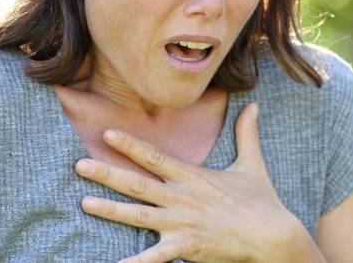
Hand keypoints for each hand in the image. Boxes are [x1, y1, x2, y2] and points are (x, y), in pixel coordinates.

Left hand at [74, 103, 307, 262]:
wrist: (272, 235)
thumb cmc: (262, 201)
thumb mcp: (252, 163)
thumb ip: (247, 133)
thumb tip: (255, 104)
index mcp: (194, 176)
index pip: (156, 157)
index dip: (130, 145)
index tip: (107, 133)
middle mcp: (183, 197)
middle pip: (138, 183)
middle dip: (107, 173)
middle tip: (80, 165)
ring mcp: (182, 223)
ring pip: (138, 216)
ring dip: (110, 210)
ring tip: (84, 203)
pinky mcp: (186, 247)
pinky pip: (154, 258)